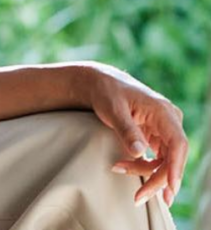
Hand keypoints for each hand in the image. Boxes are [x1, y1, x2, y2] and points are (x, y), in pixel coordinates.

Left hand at [83, 62, 187, 206]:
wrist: (100, 82)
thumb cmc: (107, 92)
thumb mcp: (113, 109)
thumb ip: (127, 130)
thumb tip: (140, 152)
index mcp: (163, 112)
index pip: (178, 144)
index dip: (176, 167)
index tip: (170, 187)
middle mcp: (169, 121)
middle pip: (173, 157)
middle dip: (158, 179)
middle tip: (139, 196)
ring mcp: (164, 129)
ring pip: (165, 160)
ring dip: (147, 173)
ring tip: (120, 170)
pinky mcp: (157, 135)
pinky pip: (157, 157)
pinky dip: (144, 166)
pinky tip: (127, 169)